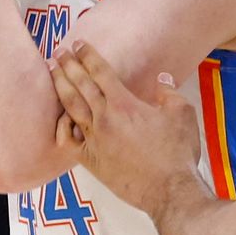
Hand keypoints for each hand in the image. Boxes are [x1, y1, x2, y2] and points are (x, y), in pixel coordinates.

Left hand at [49, 42, 201, 216]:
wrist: (169, 190)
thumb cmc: (177, 152)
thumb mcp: (183, 113)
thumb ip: (169, 92)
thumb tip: (160, 80)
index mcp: (124, 103)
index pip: (100, 72)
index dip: (88, 55)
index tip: (79, 44)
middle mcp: (104, 118)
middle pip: (80, 84)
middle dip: (68, 65)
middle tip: (59, 52)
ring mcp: (94, 140)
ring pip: (70, 107)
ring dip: (60, 86)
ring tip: (53, 72)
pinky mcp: (90, 161)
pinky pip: (68, 140)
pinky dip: (62, 127)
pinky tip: (63, 118)